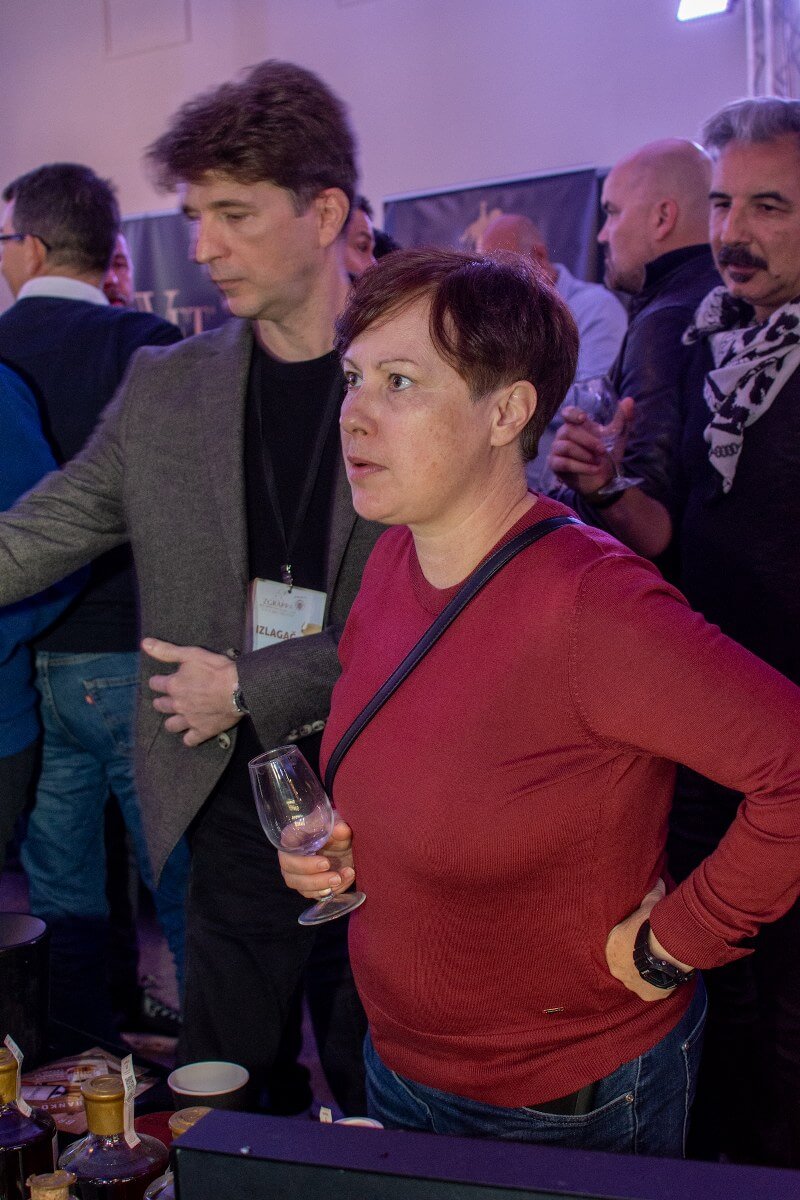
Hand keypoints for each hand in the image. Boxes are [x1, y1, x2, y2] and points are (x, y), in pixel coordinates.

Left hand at [143, 637, 240, 746]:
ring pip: (171, 725)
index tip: (161, 681)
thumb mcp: (191, 654)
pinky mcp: (202, 731)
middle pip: (161, 706)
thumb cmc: (216, 669)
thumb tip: (144, 644)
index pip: (155, 684)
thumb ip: (167, 650)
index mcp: (173, 685)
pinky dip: (189, 738)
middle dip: (162, 702)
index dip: (158, 681)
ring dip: (172, 721)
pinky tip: (191, 733)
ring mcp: (189, 720)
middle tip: (169, 698)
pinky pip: (190, 740)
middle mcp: (177, 704)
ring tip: (178, 716)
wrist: (239, 688)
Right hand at [278, 817, 355, 899]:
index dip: (303, 860)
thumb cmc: (335, 834)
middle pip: (290, 871)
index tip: (326, 863)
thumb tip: (341, 829)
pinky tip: (344, 880)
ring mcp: (297, 874)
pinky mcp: (308, 887)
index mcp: (293, 838)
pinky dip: (330, 890)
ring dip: (322, 885)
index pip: (286, 848)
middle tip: (334, 874)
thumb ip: (339, 827)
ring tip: (341, 878)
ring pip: (301, 886)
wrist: (346, 849)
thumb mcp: (339, 826)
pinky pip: (314, 894)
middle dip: (312, 877)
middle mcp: (290, 857)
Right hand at [549, 396, 634, 494]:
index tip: (584, 419)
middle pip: (569, 431)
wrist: (604, 480)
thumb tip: (629, 400)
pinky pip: (564, 463)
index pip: (568, 413)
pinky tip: (593, 470)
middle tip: (603, 451)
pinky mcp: (554, 465)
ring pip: (566, 447)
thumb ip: (623, 419)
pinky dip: (581, 466)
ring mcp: (557, 450)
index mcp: (576, 426)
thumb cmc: (607, 456)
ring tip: (597, 462)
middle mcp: (563, 435)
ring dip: (585, 455)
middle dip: (588, 441)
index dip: (573, 414)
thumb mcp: (617, 437)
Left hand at [605, 878, 692, 1001]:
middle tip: (651, 953)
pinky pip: (651, 990)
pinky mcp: (647, 994)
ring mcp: (631, 982)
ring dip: (645, 974)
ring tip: (660, 966)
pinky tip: (666, 976)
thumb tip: (659, 880)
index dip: (629, 942)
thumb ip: (651, 894)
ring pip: (637, 979)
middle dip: (634, 959)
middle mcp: (616, 967)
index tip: (639, 939)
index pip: (616, 945)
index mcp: (612, 945)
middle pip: (625, 964)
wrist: (668, 946)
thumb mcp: (650, 903)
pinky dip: (658, 985)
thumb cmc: (655, 922)